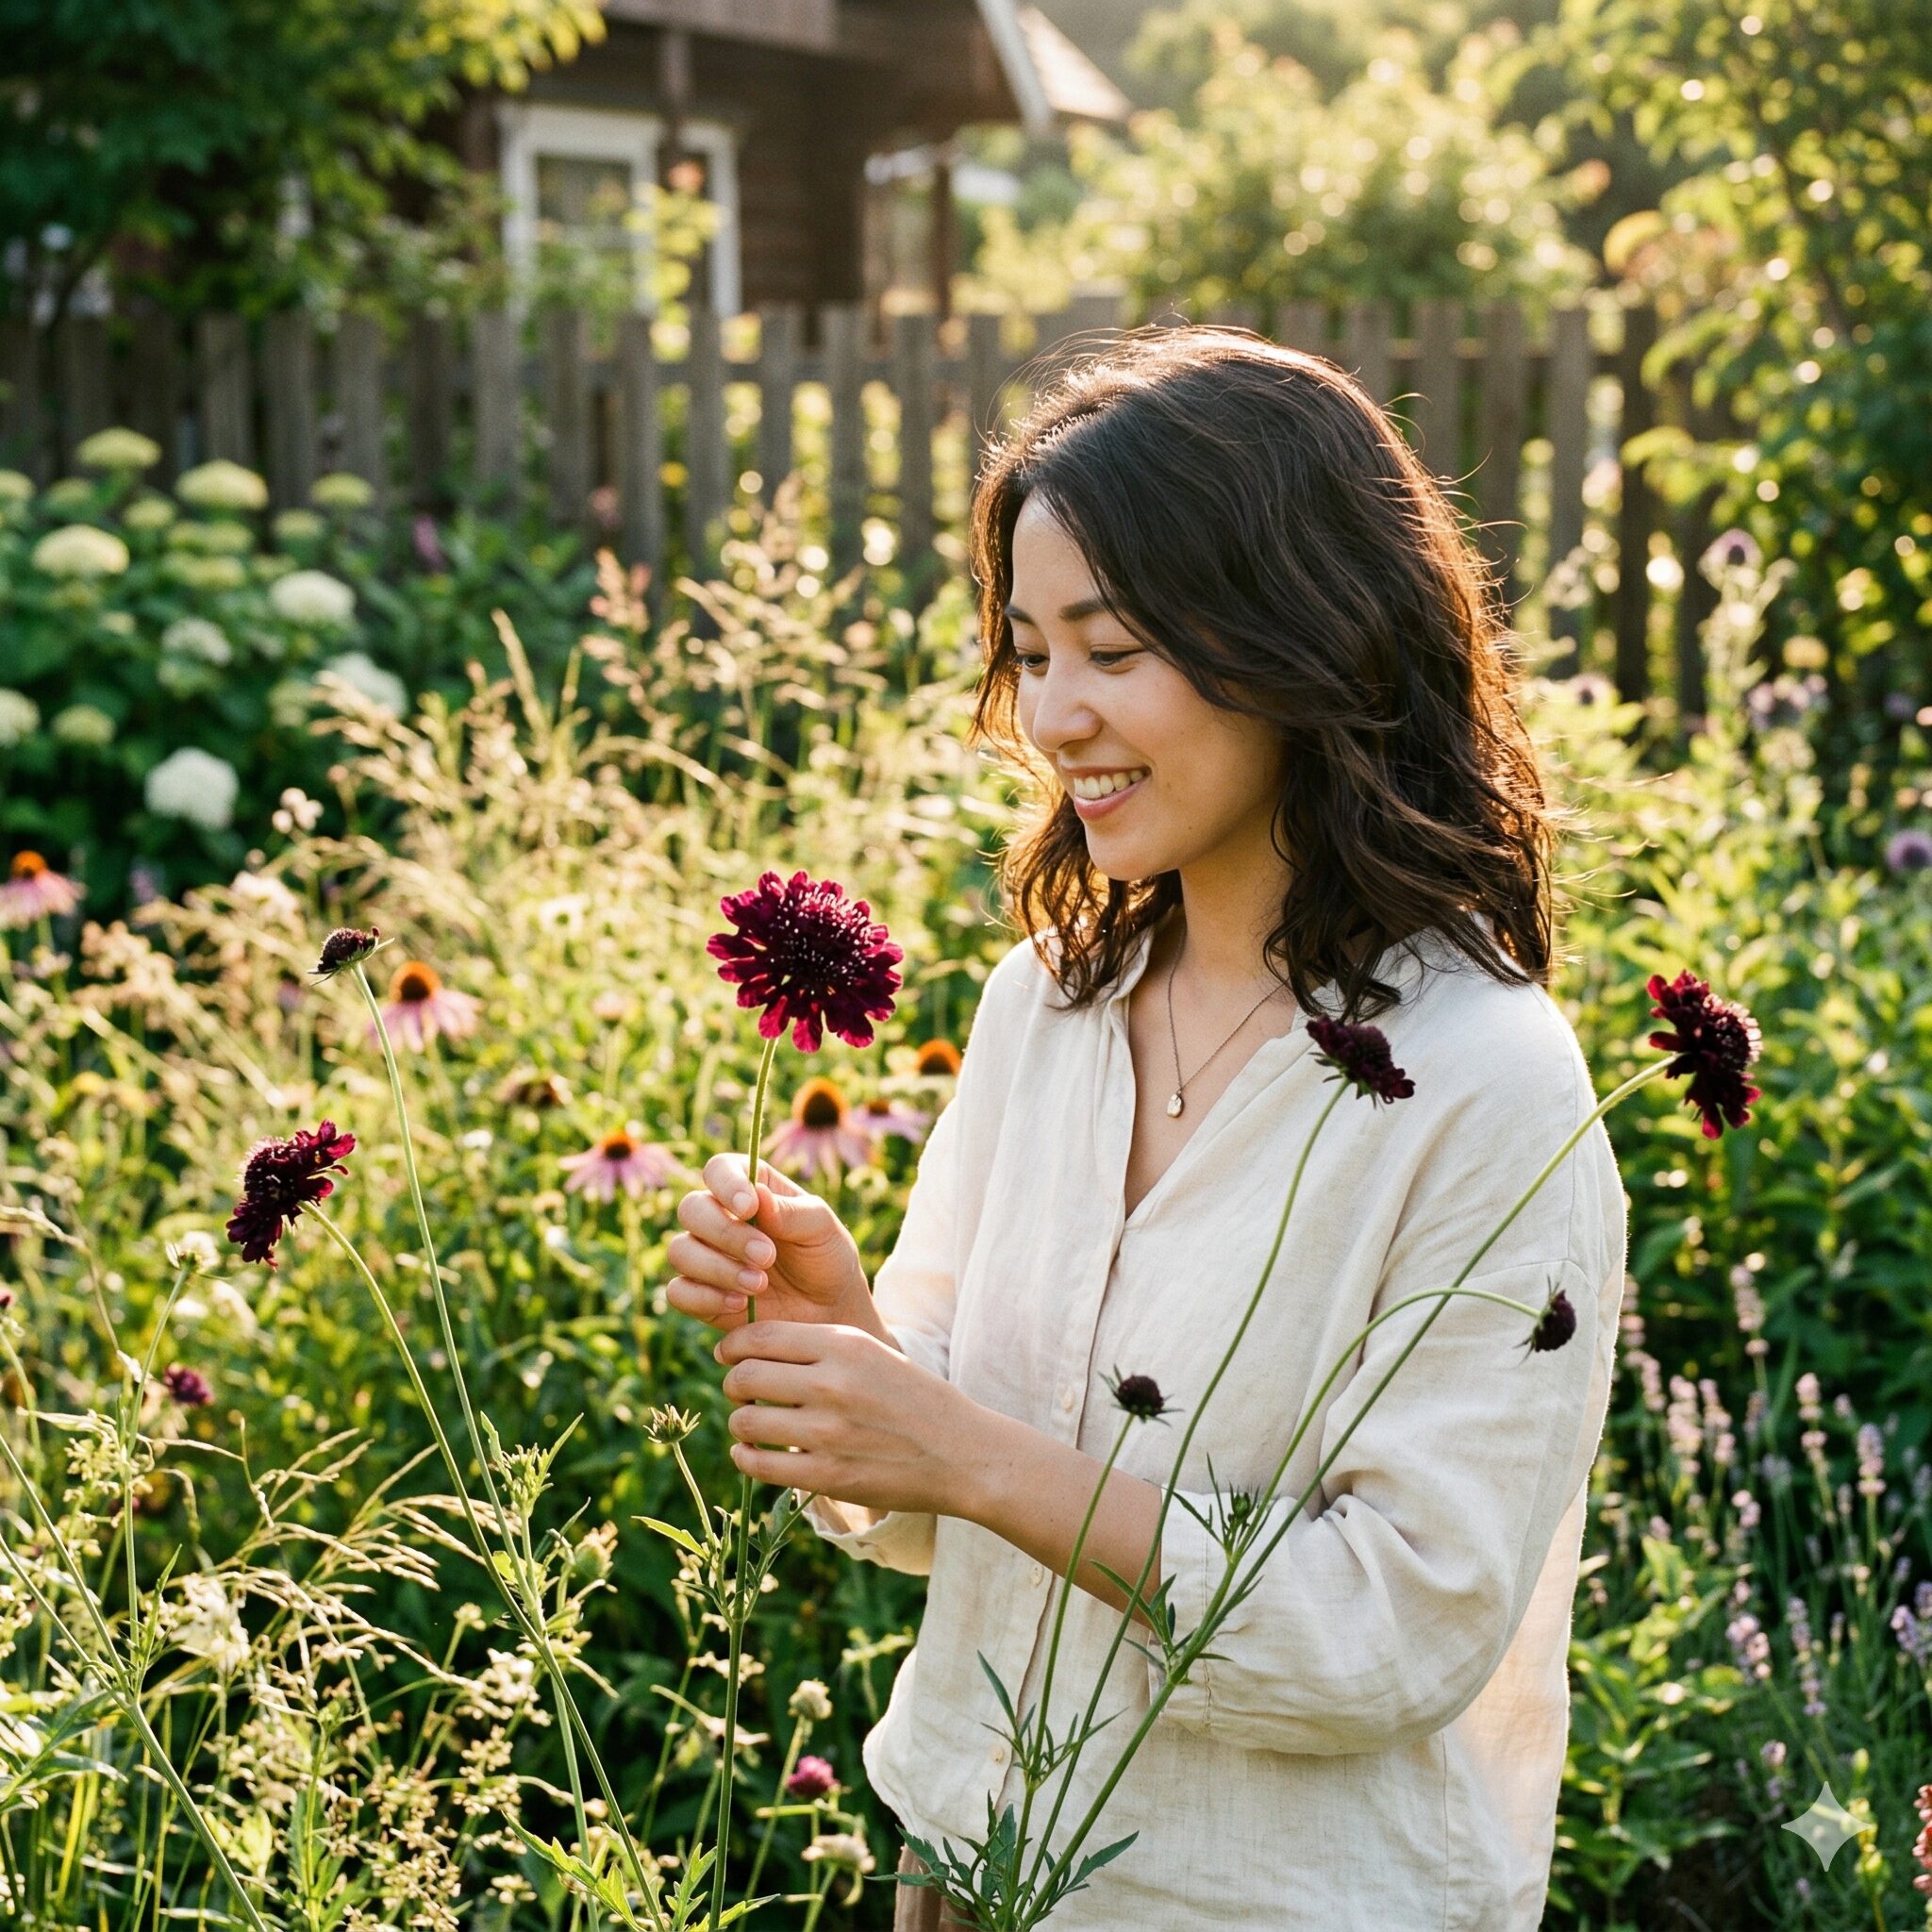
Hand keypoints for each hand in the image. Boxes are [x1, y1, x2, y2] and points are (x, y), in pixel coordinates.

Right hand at [666, 1154, 873, 1338]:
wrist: (828, 1310)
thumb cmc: (825, 1257)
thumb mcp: (822, 1229)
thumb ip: (791, 1211)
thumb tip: (758, 1196)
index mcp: (749, 1188)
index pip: (719, 1169)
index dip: (725, 1184)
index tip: (747, 1208)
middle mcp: (719, 1217)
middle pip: (691, 1209)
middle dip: (726, 1234)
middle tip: (766, 1256)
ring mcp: (705, 1256)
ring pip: (680, 1251)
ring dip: (718, 1268)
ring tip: (759, 1284)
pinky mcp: (699, 1294)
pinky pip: (678, 1291)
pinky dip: (705, 1297)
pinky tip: (739, 1304)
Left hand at [714, 1320, 989, 1518]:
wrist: (960, 1452)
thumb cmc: (912, 1398)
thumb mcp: (871, 1353)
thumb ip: (818, 1347)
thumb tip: (750, 1349)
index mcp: (844, 1344)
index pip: (760, 1337)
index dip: (732, 1346)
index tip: (728, 1355)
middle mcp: (832, 1384)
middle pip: (745, 1376)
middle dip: (733, 1383)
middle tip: (739, 1391)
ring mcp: (828, 1432)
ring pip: (746, 1421)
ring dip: (739, 1423)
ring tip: (751, 1424)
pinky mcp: (827, 1476)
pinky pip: (759, 1464)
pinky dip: (746, 1458)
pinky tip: (752, 1454)